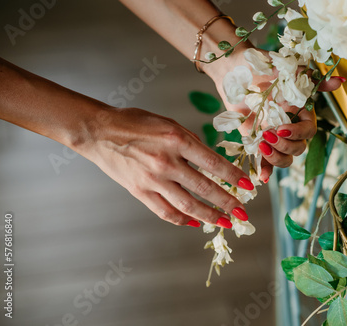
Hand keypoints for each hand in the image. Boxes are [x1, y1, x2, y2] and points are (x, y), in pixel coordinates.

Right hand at [77, 107, 253, 227]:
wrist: (99, 132)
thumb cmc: (135, 123)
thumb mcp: (169, 123)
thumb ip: (191, 142)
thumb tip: (211, 162)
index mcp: (176, 140)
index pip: (213, 163)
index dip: (233, 177)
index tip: (247, 186)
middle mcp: (166, 162)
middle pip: (204, 188)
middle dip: (227, 202)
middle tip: (242, 212)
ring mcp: (152, 180)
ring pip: (187, 206)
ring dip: (209, 216)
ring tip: (225, 222)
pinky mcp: (139, 192)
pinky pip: (165, 212)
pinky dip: (182, 220)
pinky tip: (195, 223)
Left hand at [210, 48, 343, 181]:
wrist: (233, 71)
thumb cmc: (261, 68)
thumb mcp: (286, 71)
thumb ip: (312, 80)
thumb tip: (341, 81)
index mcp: (300, 112)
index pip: (308, 131)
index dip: (297, 133)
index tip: (281, 128)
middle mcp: (289, 127)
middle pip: (298, 148)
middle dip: (285, 146)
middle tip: (268, 135)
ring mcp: (274, 137)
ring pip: (286, 159)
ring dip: (276, 159)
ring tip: (262, 147)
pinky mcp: (258, 142)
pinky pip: (265, 162)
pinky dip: (265, 171)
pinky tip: (261, 177)